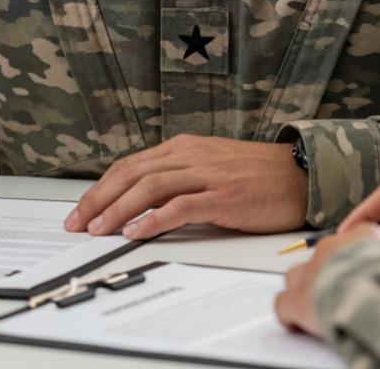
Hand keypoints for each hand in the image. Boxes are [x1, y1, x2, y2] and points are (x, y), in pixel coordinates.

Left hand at [63, 135, 307, 239]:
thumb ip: (180, 178)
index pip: (131, 165)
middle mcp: (192, 156)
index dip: (101, 187)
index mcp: (186, 148)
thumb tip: (141, 202)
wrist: (302, 176)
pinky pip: (180, 206)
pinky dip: (154, 220)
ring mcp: (208, 175)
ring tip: (98, 229)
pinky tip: (136, 232)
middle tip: (78, 223)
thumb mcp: (212, 168)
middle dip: (99, 199)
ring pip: (150, 188)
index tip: (82, 209)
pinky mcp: (224, 197)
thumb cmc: (258, 177)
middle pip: (133, 173)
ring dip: (118, 210)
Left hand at [275, 225, 379, 337]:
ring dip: (307, 290)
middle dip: (328, 273)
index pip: (353, 241)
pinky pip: (283, 304)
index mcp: (364, 237)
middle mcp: (333, 248)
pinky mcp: (297, 299)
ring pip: (297, 277)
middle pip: (322, 257)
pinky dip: (289, 315)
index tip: (362, 272)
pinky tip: (297, 324)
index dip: (354, 260)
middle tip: (342, 293)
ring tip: (319, 308)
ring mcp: (312, 271)